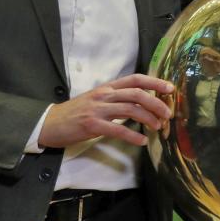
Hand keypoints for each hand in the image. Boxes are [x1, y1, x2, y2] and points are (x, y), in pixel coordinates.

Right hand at [39, 74, 173, 147]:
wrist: (49, 123)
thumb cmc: (75, 113)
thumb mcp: (97, 99)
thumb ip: (117, 99)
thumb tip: (142, 103)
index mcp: (107, 87)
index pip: (135, 79)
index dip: (155, 82)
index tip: (170, 88)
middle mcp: (104, 95)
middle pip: (137, 94)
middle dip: (157, 103)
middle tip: (168, 113)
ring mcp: (98, 109)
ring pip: (131, 109)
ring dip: (149, 118)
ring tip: (158, 127)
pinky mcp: (92, 125)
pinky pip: (117, 129)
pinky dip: (132, 135)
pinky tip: (141, 141)